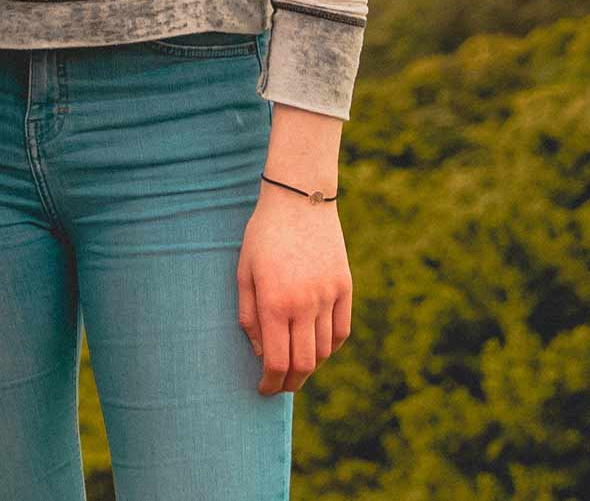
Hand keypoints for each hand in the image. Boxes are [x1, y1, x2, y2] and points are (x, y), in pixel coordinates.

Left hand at [235, 182, 352, 395]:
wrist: (300, 199)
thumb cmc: (263, 235)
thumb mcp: (244, 272)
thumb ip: (249, 317)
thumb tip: (260, 353)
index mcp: (274, 302)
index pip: (276, 361)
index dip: (270, 383)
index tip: (263, 389)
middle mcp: (304, 304)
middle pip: (303, 365)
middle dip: (290, 383)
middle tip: (280, 386)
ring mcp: (328, 296)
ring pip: (324, 351)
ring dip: (310, 366)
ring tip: (296, 365)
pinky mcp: (345, 287)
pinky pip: (341, 331)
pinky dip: (330, 347)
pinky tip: (317, 346)